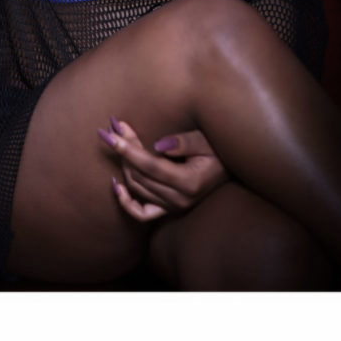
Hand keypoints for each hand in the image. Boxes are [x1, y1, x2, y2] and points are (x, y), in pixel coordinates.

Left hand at [98, 119, 228, 222]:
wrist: (228, 168)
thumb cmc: (218, 149)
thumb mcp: (206, 140)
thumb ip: (184, 141)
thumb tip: (158, 144)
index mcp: (190, 182)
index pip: (150, 165)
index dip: (128, 148)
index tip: (111, 132)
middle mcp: (180, 199)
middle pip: (140, 175)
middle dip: (124, 150)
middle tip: (114, 127)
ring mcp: (174, 207)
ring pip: (137, 188)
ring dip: (124, 164)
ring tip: (118, 141)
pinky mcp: (169, 209)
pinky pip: (141, 213)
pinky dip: (126, 201)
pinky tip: (115, 185)